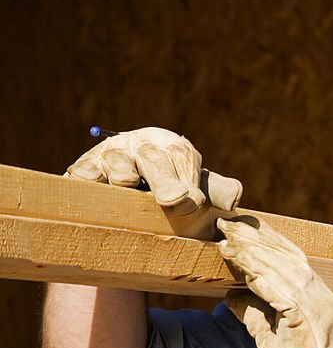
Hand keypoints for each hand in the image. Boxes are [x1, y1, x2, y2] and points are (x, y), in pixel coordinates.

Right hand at [66, 127, 242, 238]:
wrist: (128, 200)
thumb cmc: (171, 192)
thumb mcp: (198, 192)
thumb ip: (217, 192)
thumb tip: (234, 197)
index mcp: (172, 147)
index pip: (182, 158)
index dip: (188, 180)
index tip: (193, 202)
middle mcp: (141, 145)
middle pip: (153, 159)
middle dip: (165, 181)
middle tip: (175, 200)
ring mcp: (110, 155)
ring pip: (117, 163)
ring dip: (125, 178)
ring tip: (131, 189)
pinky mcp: (83, 169)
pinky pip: (84, 174)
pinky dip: (90, 183)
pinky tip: (96, 192)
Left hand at [217, 217, 332, 347]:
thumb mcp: (271, 335)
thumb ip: (255, 313)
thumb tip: (232, 295)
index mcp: (315, 295)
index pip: (290, 260)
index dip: (266, 242)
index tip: (242, 230)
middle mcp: (318, 292)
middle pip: (285, 256)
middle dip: (256, 239)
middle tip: (229, 224)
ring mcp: (315, 301)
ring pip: (280, 267)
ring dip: (252, 252)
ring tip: (228, 239)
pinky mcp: (305, 314)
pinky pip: (278, 288)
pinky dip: (258, 274)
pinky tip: (240, 263)